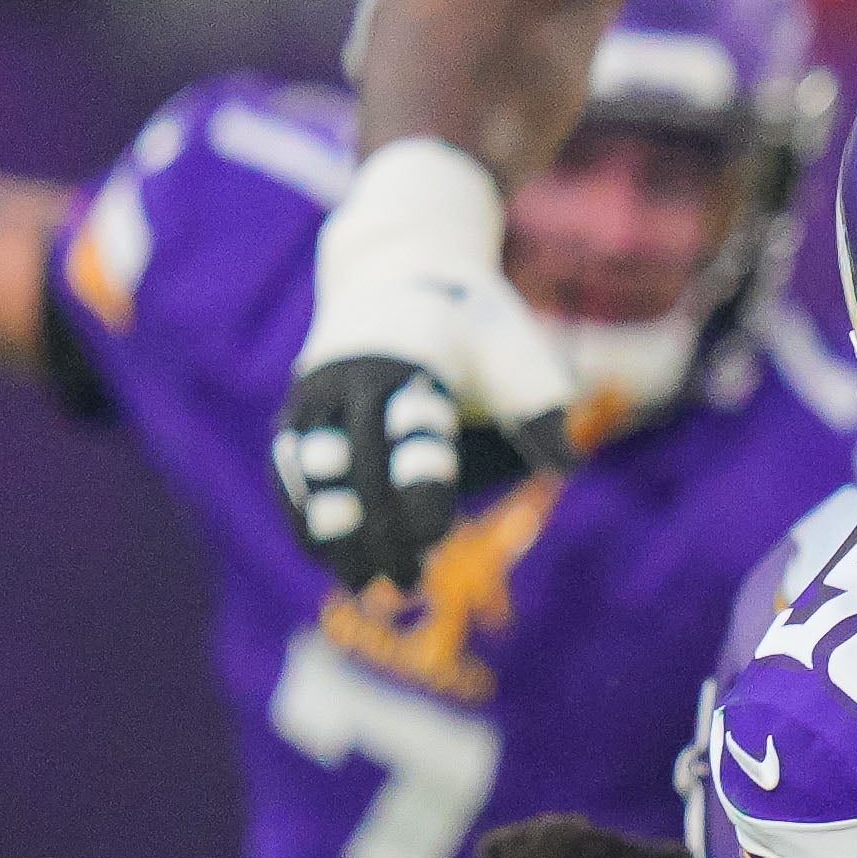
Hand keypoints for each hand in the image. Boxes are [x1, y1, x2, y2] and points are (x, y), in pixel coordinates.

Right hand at [275, 137, 571, 590]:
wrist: (399, 271)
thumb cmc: (478, 328)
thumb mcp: (521, 354)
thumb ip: (542, 407)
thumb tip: (569, 467)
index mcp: (415, 359)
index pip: (413, 430)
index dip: (419, 483)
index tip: (433, 535)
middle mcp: (356, 375)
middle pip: (356, 461)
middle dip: (378, 525)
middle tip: (409, 584)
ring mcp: (318, 391)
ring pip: (310, 469)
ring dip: (332, 531)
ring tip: (363, 586)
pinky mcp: (297, 409)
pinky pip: (287, 466)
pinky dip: (300, 512)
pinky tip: (326, 560)